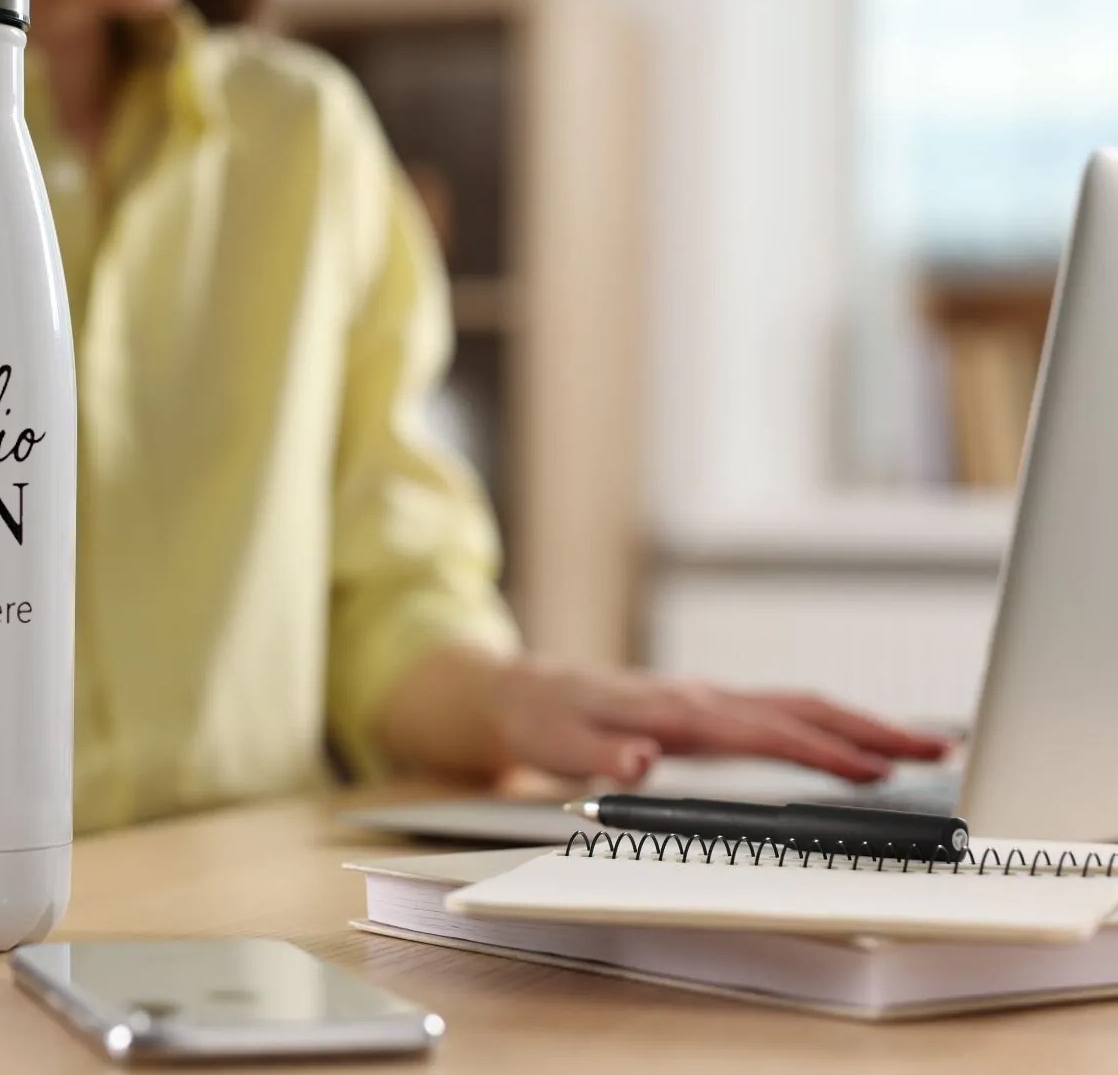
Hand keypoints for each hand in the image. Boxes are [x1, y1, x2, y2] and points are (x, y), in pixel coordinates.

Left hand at [487, 659, 950, 785]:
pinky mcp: (709, 708)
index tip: (875, 771)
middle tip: (938, 748)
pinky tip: (859, 744)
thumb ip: (601, 755)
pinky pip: (783, 712)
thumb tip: (639, 762)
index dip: (821, 752)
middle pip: (801, 709)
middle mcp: (702, 698)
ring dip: (862, 724)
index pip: (763, 732)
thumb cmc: (545, 719)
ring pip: (800, 706)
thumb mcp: (560, 744)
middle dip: (871, 728)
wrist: (524, 690)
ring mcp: (709, 700)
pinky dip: (830, 725)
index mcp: (676, 710)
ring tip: (924, 746)